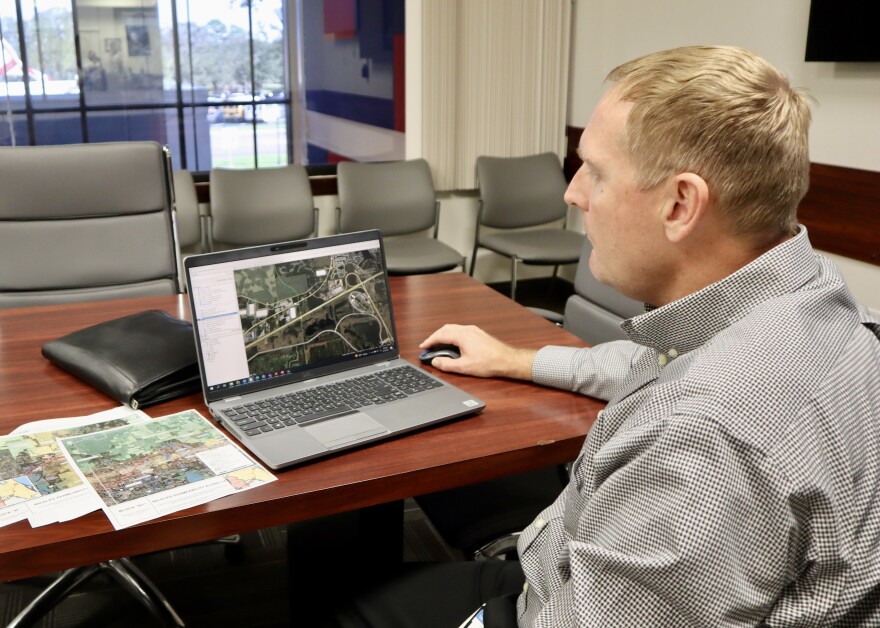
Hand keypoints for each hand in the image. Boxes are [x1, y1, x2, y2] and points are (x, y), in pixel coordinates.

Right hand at [419, 324, 535, 379]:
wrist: (507, 360)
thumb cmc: (489, 363)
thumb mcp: (464, 367)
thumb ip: (446, 364)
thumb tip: (435, 361)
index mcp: (462, 335)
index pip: (440, 335)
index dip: (429, 341)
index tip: (423, 347)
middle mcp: (467, 330)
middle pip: (446, 329)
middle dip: (435, 337)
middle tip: (428, 347)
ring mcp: (474, 330)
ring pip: (453, 328)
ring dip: (443, 335)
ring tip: (438, 345)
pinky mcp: (479, 334)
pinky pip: (461, 330)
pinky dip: (452, 335)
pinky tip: (453, 343)